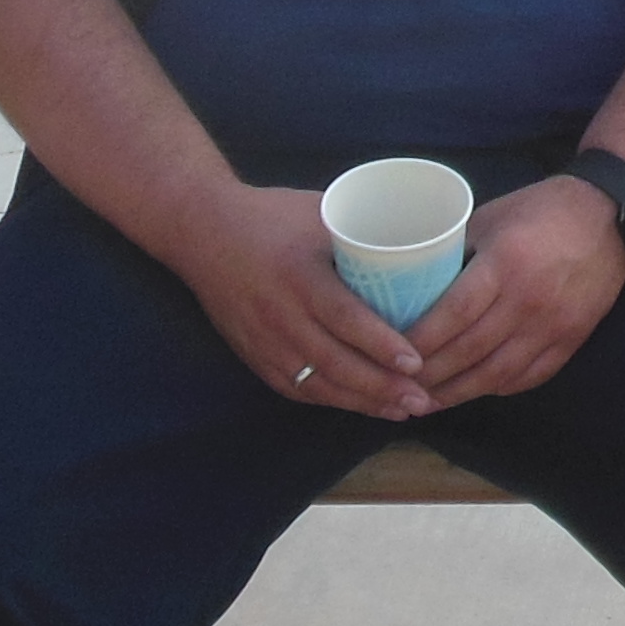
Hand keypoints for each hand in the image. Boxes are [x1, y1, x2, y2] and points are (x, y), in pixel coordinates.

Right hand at [157, 182, 432, 421]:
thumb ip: (361, 236)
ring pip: (318, 384)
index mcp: (299, 276)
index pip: (345, 319)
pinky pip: (297, 388)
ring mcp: (264, 340)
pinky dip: (332, 400)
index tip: (416, 363)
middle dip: (382, 388)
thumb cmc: (270, 216)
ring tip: (402, 410)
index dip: (381, 345)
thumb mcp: (318, 215)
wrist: (200, 231)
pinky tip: (362, 406)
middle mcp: (280, 314)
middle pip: (336, 363)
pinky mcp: (254, 355)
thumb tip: (424, 243)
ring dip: (362, 402)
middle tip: (423, 400)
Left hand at [408, 177, 624, 405]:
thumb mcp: (491, 217)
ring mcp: (553, 325)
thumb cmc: (543, 210)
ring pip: (496, 374)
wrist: (611, 217)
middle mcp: (528, 300)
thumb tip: (414, 285)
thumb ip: (456, 253)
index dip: (418, 342)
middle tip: (398, 387)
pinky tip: (472, 391)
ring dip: (457, 393)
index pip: (452, 314)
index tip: (390, 356)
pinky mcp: (571, 341)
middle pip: (469, 351)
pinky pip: (528, 377)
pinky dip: (495, 388)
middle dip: (429, 376)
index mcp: (504, 263)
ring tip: (426, 402)